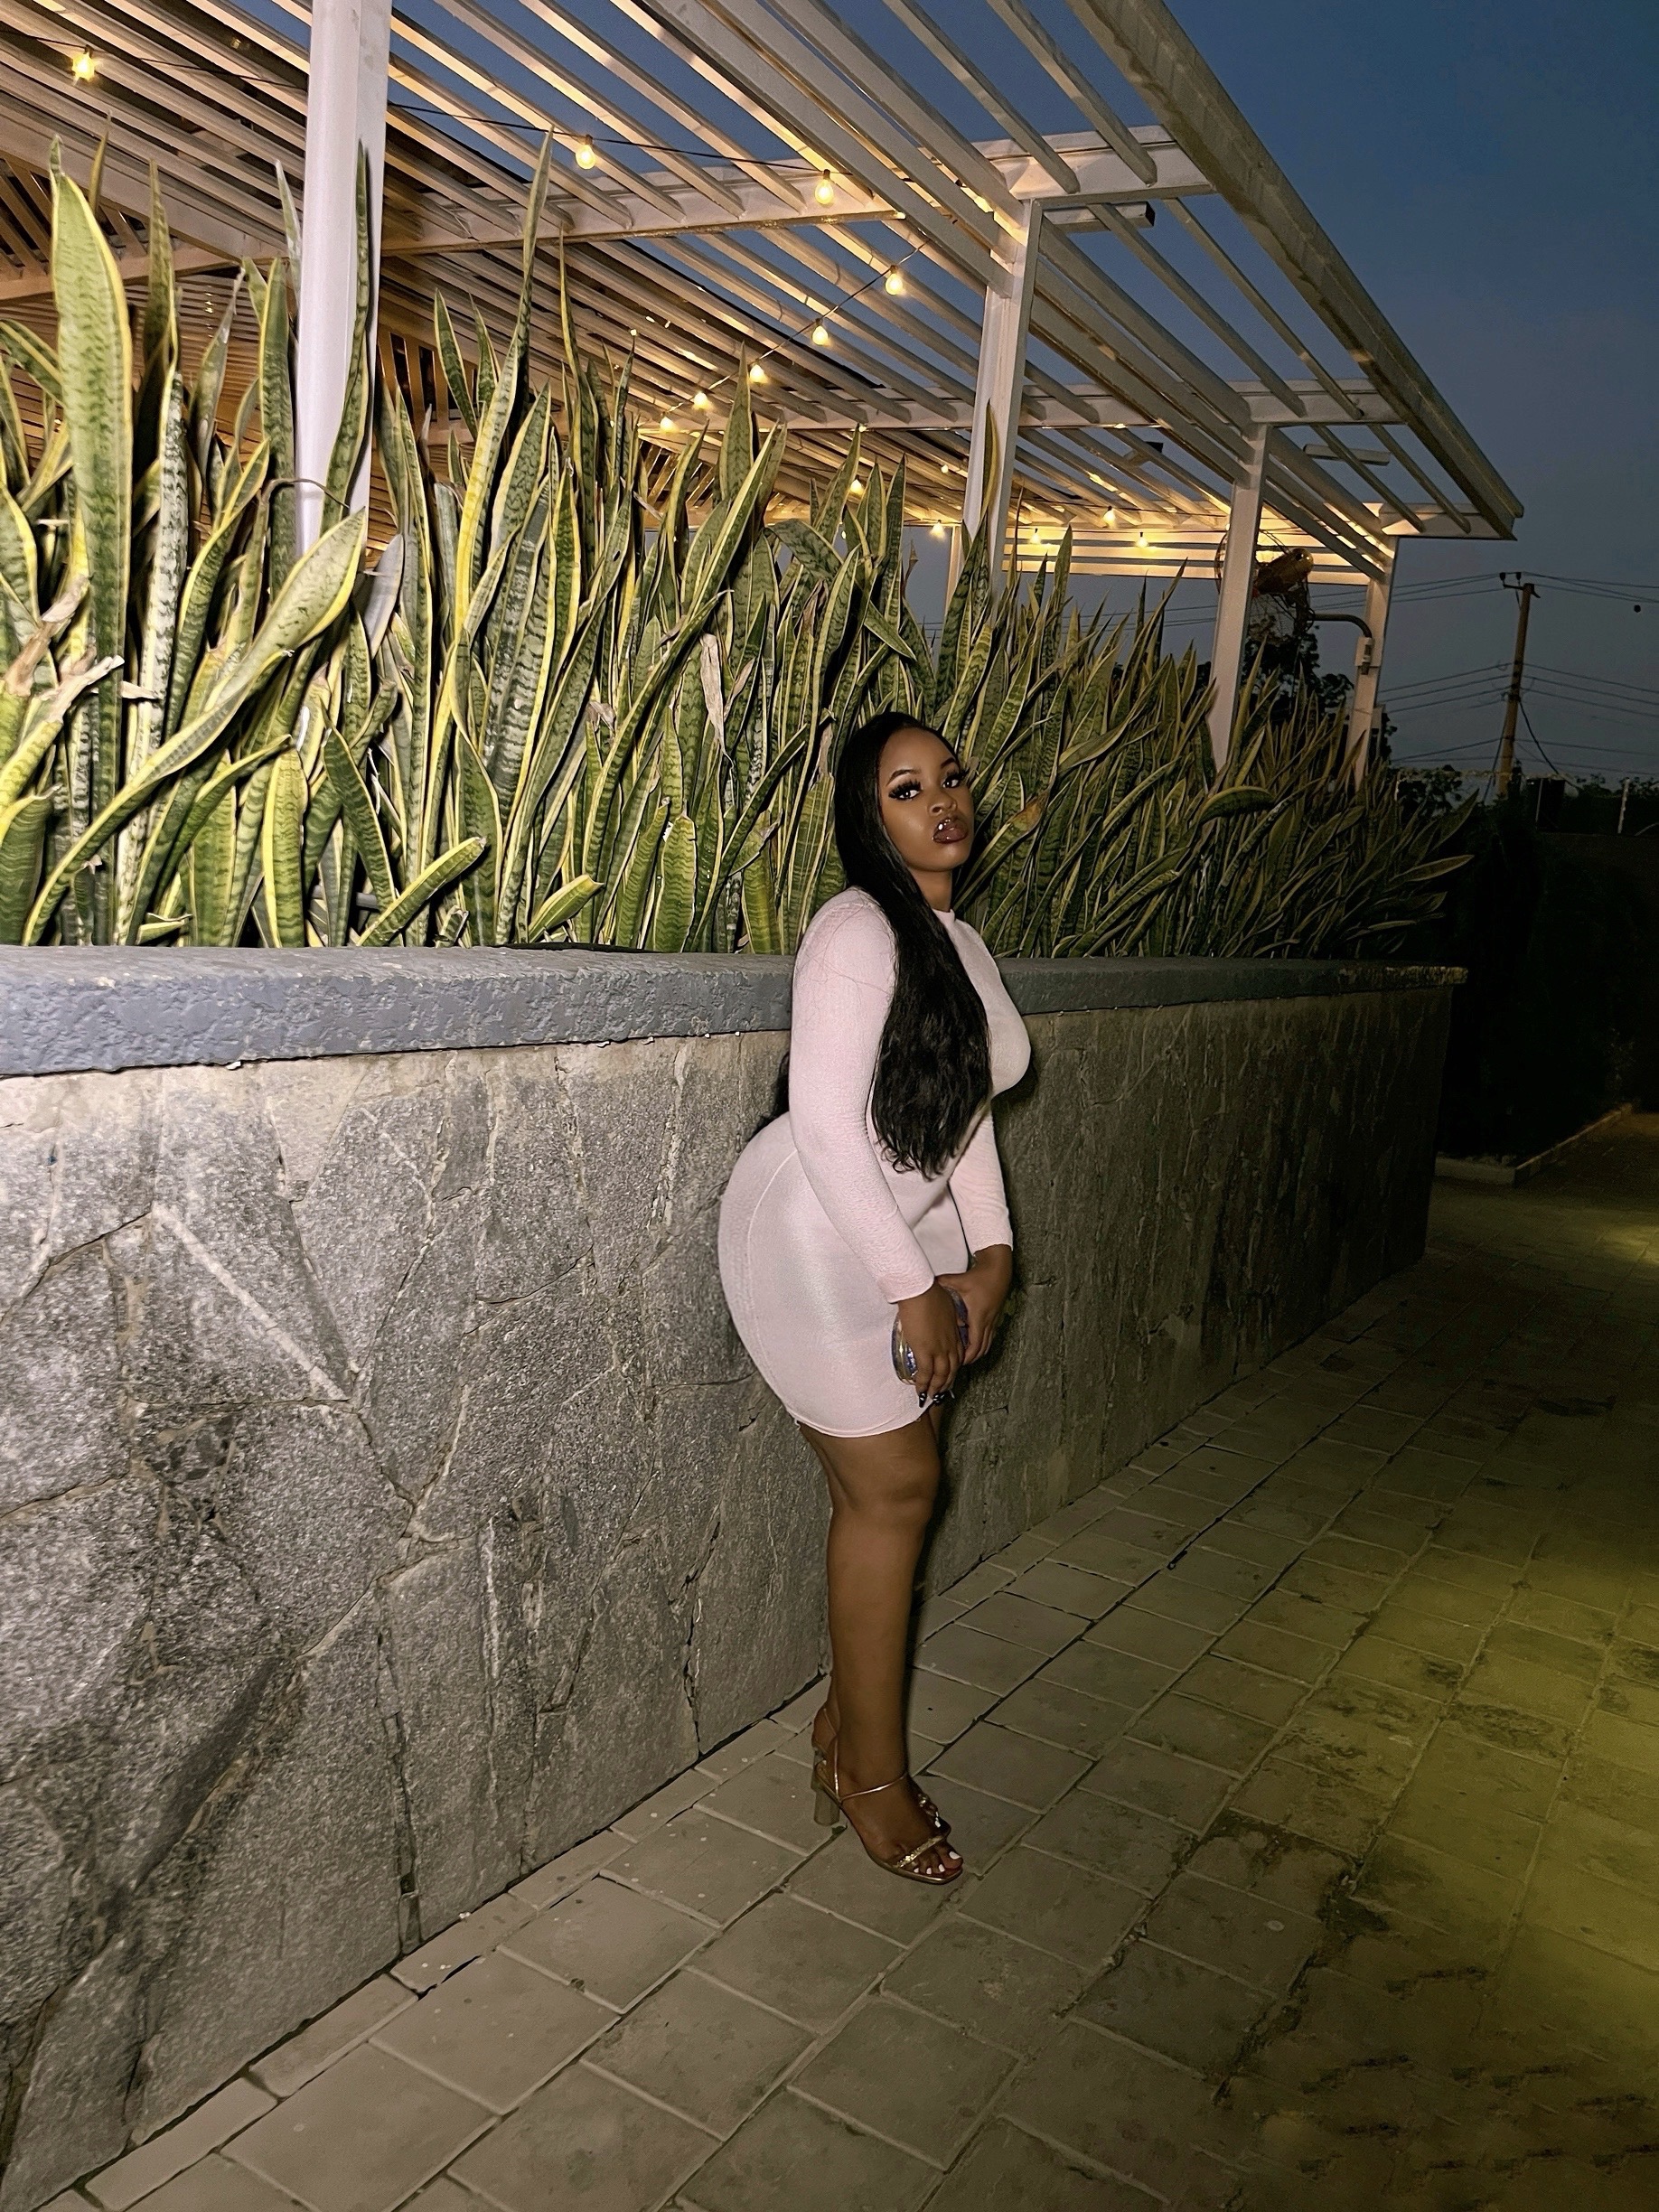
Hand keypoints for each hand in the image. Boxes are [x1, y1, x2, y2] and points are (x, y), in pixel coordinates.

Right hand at [893, 1281, 966, 1402]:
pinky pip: (926, 1373)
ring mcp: (938, 1348)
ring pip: (941, 1374)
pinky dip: (923, 1383)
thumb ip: (948, 1313)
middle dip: (946, 1381)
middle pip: (952, 1368)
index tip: (949, 1373)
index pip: (957, 1355)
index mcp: (954, 1333)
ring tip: (931, 1395)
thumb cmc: (929, 1292)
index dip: (953, 1367)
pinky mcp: (925, 1350)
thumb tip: (945, 1314)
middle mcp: (949, 1343)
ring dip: (936, 1387)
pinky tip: (920, 1390)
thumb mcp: (946, 1304)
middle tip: (941, 1390)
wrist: (920, 1291)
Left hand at [937, 1245, 1012, 1363]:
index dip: (966, 1356)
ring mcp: (992, 1320)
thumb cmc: (981, 1276)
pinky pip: (989, 1337)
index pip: (974, 1344)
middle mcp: (987, 1321)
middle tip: (957, 1366)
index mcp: (977, 1316)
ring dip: (976, 1353)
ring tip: (964, 1360)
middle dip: (970, 1359)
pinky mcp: (994, 1317)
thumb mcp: (958, 1281)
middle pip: (981, 1349)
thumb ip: (941, 1283)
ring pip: (987, 1344)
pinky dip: (982, 1344)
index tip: (956, 1363)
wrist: (998, 1270)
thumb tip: (926, 1283)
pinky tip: (973, 1344)